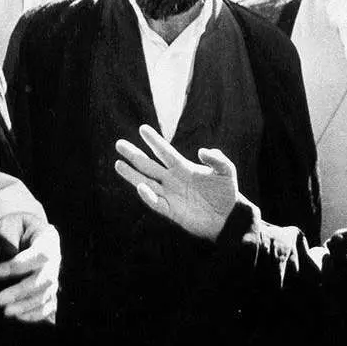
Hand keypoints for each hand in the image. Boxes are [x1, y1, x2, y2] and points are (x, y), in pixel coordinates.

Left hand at [0, 213, 59, 323]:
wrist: (21, 232)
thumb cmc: (14, 228)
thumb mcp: (10, 226)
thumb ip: (9, 241)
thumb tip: (2, 263)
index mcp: (48, 238)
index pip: (40, 254)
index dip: (20, 265)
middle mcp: (56, 257)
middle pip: (45, 278)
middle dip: (22, 291)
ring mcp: (55, 275)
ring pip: (47, 294)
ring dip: (26, 305)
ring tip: (6, 312)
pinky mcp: (50, 289)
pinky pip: (49, 305)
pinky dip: (36, 313)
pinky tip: (20, 317)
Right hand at [114, 124, 237, 241]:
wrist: (228, 217)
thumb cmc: (226, 192)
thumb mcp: (226, 171)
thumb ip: (217, 158)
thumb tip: (201, 151)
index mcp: (183, 167)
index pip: (164, 151)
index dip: (154, 141)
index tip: (142, 129)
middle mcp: (172, 179)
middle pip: (149, 165)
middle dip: (134, 155)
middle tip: (119, 144)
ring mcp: (170, 195)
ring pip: (146, 182)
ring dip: (132, 174)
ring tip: (118, 163)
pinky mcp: (172, 211)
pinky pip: (156, 202)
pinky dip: (148, 196)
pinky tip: (140, 187)